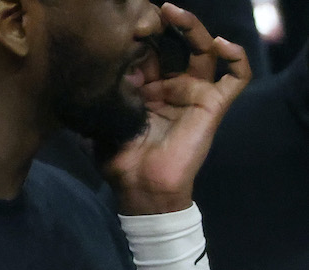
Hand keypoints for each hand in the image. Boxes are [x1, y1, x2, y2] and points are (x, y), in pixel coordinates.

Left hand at [104, 3, 250, 214]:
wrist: (141, 188)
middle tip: (155, 10)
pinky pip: (237, 77)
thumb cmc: (121, 162)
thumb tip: (96, 71)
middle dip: (167, 26)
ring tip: (176, 15)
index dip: (141, 39)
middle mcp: (173, 88)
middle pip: (177, 46)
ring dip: (194, 30)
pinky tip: (222, 44)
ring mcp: (194, 95)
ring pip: (204, 52)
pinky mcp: (214, 105)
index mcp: (147, 91)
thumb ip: (103, 98)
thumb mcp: (103, 124)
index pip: (149, 54)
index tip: (126, 27)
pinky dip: (236, 57)